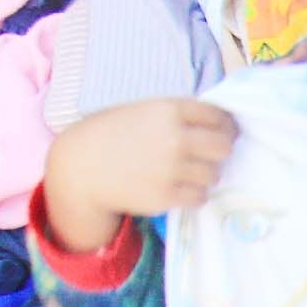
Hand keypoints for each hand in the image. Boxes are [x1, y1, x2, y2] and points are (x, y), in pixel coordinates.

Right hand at [41, 98, 236, 252]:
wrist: (81, 167)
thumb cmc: (109, 134)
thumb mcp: (142, 110)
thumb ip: (176, 115)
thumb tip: (213, 123)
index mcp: (170, 110)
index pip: (218, 115)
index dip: (225, 124)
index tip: (225, 131)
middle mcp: (175, 137)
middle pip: (223, 146)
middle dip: (221, 150)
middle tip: (212, 155)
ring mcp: (172, 168)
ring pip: (214, 174)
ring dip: (207, 174)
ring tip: (190, 173)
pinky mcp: (166, 196)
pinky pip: (199, 196)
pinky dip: (195, 194)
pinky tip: (182, 189)